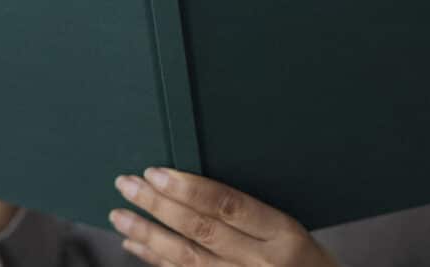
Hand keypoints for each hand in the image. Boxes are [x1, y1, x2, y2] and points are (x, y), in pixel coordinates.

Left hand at [109, 168, 339, 266]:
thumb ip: (255, 211)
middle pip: (201, 229)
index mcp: (283, 234)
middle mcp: (261, 262)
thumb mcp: (296, 229)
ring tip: (120, 214)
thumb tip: (198, 182)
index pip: (228, 205)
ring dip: (148, 234)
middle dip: (158, 204)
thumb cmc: (310, 260)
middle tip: (127, 184)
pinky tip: (135, 246)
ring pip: (185, 257)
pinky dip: (156, 260)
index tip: (157, 171)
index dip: (189, 188)